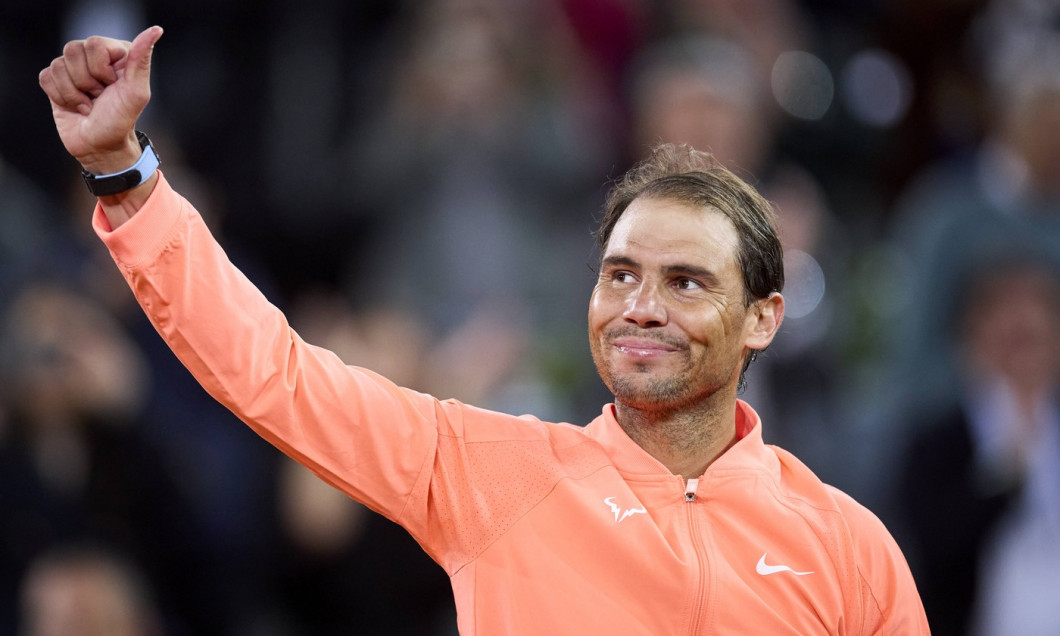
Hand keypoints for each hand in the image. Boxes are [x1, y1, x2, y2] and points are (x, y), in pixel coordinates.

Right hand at [39, 26, 162, 173]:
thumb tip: (155, 30)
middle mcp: (95, 56)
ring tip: (89, 104)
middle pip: (72, 50)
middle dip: (86, 81)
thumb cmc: (120, 121)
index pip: (95, 44)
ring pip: (58, 64)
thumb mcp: (136, 93)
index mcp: (118, 53)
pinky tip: (75, 106)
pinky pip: (46, 76)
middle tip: (99, 97)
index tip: (112, 86)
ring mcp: (74, 67)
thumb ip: (142, 61)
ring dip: (74, 92)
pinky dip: (60, 96)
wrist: (100, 146)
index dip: (100, 69)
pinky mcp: (56, 80)